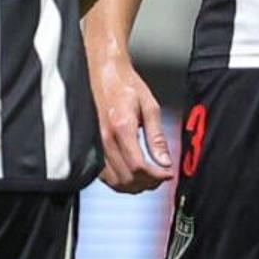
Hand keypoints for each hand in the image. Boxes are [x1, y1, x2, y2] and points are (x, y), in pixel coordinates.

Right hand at [91, 52, 174, 193]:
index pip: (138, 166)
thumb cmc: (125, 85)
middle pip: (126, 178)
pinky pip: (104, 175)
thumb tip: (164, 161)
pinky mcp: (90, 147)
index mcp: (121, 127)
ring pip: (114, 181)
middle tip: (161, 176)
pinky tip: (132, 173)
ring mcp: (94, 145)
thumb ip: (156, 137)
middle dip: (148, 183)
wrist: (103, 73)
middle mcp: (104, 139)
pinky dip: (120, 180)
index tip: (168, 173)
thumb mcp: (149, 106)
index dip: (156, 176)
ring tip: (149, 177)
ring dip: (134, 185)